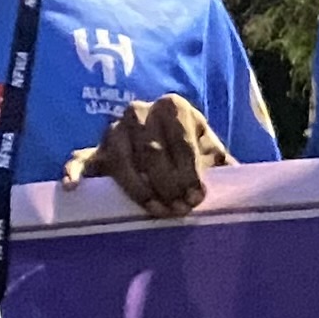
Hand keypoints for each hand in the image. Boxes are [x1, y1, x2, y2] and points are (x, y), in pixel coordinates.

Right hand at [68, 95, 232, 215]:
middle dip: (168, 184)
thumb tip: (245, 185)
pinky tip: (73, 188)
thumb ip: (226, 167)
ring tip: (156, 210)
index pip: (181, 141)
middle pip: (151, 151)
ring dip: (138, 188)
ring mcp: (114, 129)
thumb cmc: (196, 154)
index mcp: (173, 106)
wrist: (169, 148)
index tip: (197, 198)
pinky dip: (74, 171)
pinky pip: (80, 158)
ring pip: (120, 159)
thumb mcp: (214, 155)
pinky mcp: (94, 150)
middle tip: (180, 210)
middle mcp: (140, 111)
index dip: (190, 172)